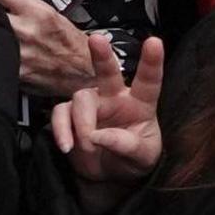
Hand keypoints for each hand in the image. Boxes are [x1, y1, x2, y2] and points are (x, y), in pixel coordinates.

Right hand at [51, 34, 166, 211]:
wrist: (108, 175)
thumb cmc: (132, 160)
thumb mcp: (142, 157)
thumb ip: (125, 145)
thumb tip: (97, 136)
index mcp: (140, 104)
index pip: (148, 81)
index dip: (151, 62)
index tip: (154, 42)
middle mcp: (114, 98)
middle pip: (107, 73)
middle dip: (102, 55)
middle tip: (97, 39)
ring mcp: (90, 105)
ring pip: (80, 99)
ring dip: (82, 123)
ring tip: (88, 144)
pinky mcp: (68, 115)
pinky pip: (59, 115)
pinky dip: (61, 131)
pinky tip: (67, 146)